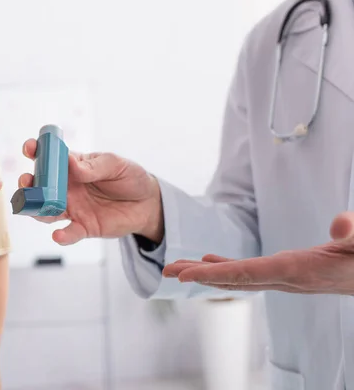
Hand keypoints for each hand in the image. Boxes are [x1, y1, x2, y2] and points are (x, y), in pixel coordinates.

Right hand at [18, 139, 162, 244]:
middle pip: (38, 186)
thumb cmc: (129, 177)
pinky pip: (69, 233)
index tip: (30, 148)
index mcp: (71, 166)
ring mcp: (72, 208)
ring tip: (35, 207)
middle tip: (27, 181)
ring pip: (45, 211)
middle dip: (28, 184)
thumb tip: (72, 163)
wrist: (148, 203)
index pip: (48, 157)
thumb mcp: (115, 165)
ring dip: (36, 209)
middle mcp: (66, 187)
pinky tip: (59, 235)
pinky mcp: (83, 227)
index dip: (36, 151)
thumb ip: (93, 166)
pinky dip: (62, 236)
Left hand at [162, 212, 353, 294]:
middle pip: (234, 279)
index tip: (184, 276)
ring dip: (207, 272)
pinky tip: (210, 261)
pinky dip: (226, 267)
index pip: (248, 274)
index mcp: (298, 270)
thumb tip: (340, 224)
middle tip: (165, 271)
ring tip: (178, 267)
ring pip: (238, 277)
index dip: (214, 275)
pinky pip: (250, 272)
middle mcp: (287, 278)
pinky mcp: (290, 272)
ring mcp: (287, 278)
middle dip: (198, 276)